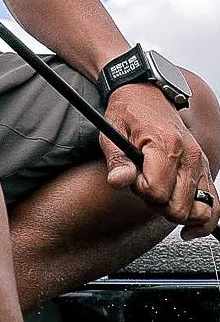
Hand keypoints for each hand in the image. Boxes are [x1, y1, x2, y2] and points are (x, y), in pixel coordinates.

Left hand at [101, 82, 218, 239]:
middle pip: (178, 207)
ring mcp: (200, 164)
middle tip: (142, 184)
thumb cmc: (129, 111)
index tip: (131, 175)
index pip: (157, 191)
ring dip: (174, 209)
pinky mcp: (204, 169)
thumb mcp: (112, 131)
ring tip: (158, 192)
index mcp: (166, 145)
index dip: (139, 189)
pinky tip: (187, 228)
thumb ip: (116, 160)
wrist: (146, 93)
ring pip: (197, 211)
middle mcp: (190, 156)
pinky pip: (214, 206)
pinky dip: (202, 220)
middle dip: (155, 203)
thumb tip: (119, 181)